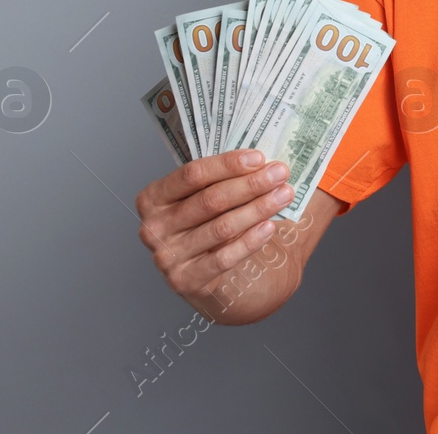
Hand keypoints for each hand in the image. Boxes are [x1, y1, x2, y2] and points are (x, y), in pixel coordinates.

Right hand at [134, 149, 295, 304]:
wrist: (210, 276)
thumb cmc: (210, 225)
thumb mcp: (208, 199)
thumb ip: (224, 179)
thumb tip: (265, 160)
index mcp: (154, 198)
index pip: (193, 174)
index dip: (228, 165)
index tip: (260, 158)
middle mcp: (154, 227)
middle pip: (210, 200)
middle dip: (250, 185)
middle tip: (280, 174)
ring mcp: (167, 256)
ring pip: (221, 227)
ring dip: (257, 209)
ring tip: (284, 196)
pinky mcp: (185, 280)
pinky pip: (224, 258)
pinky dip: (250, 241)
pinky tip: (269, 227)